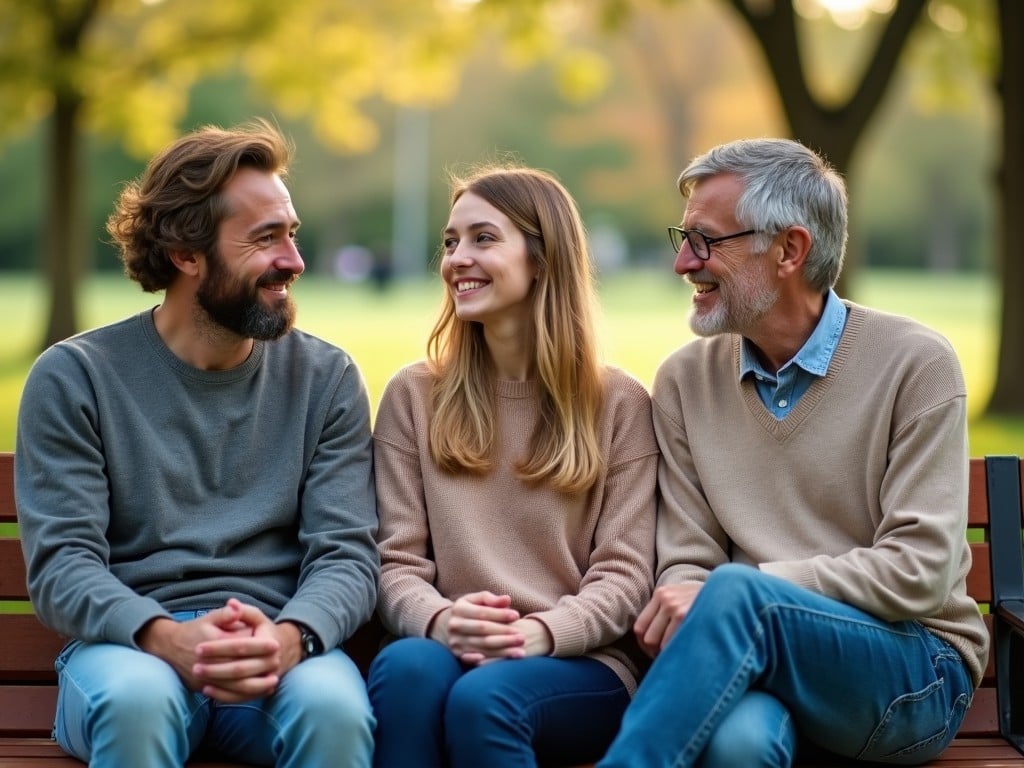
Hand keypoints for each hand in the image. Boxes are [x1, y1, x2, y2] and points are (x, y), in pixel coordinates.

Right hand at [137, 598, 288, 702]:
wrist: (168, 647)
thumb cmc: (194, 630)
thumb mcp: (209, 617)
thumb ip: (225, 614)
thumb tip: (237, 607)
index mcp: (211, 643)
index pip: (239, 646)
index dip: (259, 645)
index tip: (276, 644)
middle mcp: (208, 663)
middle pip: (239, 668)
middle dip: (260, 667)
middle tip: (279, 664)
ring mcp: (204, 678)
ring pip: (233, 686)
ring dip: (255, 685)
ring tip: (273, 682)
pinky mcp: (202, 688)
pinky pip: (225, 695)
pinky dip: (243, 695)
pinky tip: (258, 692)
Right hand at [429, 591, 523, 664]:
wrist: (452, 625)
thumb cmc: (471, 610)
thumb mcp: (477, 600)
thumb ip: (491, 599)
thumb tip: (507, 599)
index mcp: (458, 609)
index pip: (482, 613)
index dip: (500, 614)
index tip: (517, 615)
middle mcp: (454, 625)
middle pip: (483, 630)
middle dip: (505, 634)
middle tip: (523, 637)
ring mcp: (455, 641)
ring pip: (482, 647)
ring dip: (503, 650)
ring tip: (521, 651)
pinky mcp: (457, 654)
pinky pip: (476, 660)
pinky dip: (488, 661)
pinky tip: (502, 662)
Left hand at [634, 583, 702, 657]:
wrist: (730, 589)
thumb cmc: (704, 600)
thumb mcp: (682, 597)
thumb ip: (665, 612)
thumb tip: (648, 642)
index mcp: (661, 594)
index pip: (639, 627)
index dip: (644, 645)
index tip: (654, 653)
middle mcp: (666, 599)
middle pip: (647, 638)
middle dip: (654, 652)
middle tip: (668, 658)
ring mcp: (676, 607)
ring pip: (659, 644)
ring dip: (667, 655)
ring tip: (680, 655)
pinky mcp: (686, 616)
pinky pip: (672, 644)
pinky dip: (677, 653)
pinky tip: (687, 653)